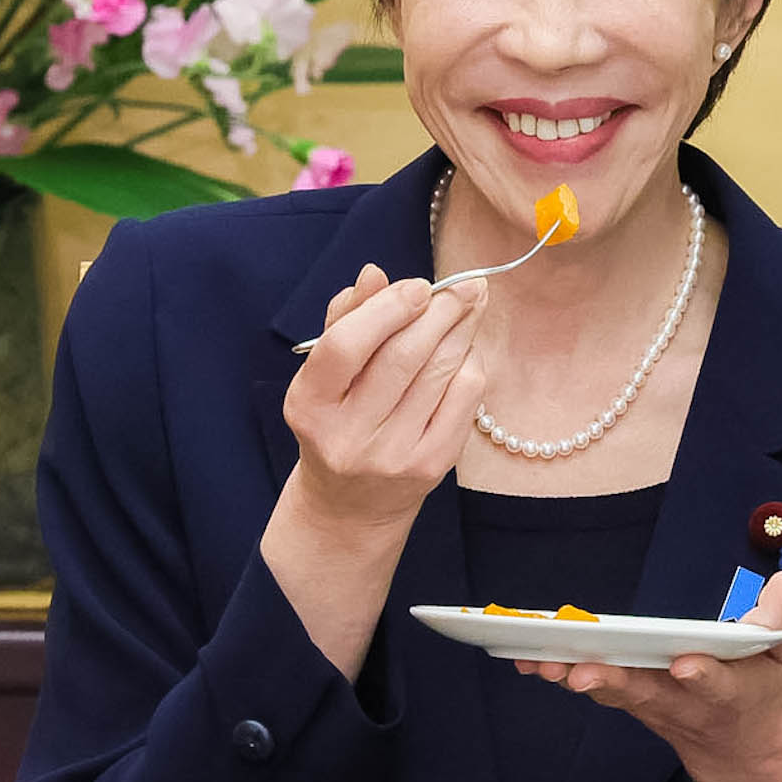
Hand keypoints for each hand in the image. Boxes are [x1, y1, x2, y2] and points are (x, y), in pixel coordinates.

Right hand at [262, 264, 485, 681]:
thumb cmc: (336, 424)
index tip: (418, 285)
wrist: (350, 508)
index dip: (386, 308)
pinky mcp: (431, 466)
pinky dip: (471, 366)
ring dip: (462, 331)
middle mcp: (348, 436)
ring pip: (439, 374)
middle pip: (402, 357)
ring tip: (472, 305)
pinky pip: (463, 401)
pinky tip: (468, 350)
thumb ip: (345, 321)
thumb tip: (374, 274)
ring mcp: (392, 455)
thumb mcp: (324, 378)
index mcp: (309, 406)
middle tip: (464, 287)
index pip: (345, 346)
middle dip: (440, 312)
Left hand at [516, 567, 781, 781]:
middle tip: (584, 672)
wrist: (741, 751)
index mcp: (731, 691)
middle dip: (616, 683)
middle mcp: (684, 702)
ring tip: (542, 662)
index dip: (703, 676)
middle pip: (648, 693)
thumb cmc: (760, 691)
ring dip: (577, 678)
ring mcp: (651, 703)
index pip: (718, 684)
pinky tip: (526, 659)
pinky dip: (561, 673)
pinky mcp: (627, 700)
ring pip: (613, 693)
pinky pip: (594, 687)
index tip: (686, 665)